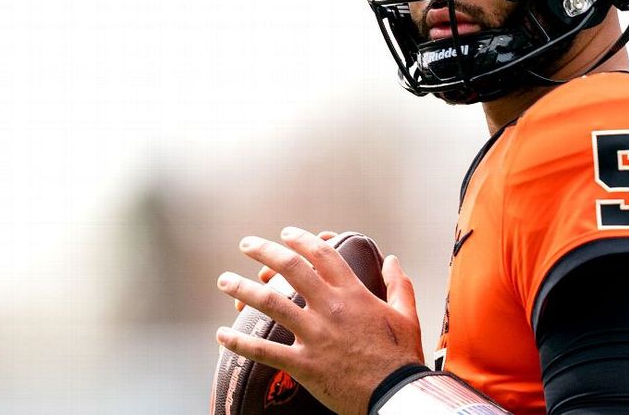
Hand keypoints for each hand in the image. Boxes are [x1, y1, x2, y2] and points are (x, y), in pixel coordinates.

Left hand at [216, 227, 424, 414]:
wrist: (396, 394)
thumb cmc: (401, 357)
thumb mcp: (406, 315)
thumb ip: (398, 284)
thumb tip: (391, 260)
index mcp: (354, 294)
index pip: (323, 255)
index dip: (301, 240)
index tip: (285, 233)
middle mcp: (330, 308)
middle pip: (291, 269)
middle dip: (264, 251)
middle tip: (246, 244)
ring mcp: (315, 335)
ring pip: (271, 303)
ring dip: (243, 288)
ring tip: (225, 281)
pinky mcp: (304, 364)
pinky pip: (265, 351)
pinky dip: (240, 342)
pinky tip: (222, 335)